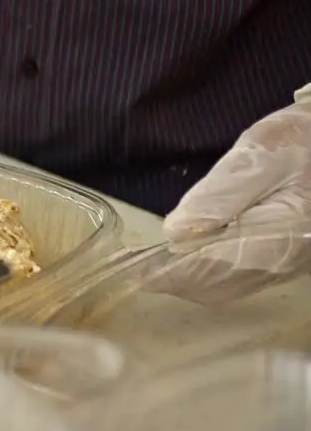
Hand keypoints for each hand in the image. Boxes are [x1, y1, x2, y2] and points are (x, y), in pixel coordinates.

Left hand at [153, 100, 310, 303]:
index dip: (171, 273)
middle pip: (214, 287)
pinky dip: (205, 274)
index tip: (137, 269)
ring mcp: (282, 266)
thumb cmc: (300, 143)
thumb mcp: (259, 155)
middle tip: (138, 265)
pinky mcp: (280, 261)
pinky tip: (187, 257)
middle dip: (174, 280)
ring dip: (186, 279)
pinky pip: (235, 279)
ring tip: (155, 263)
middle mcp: (281, 263)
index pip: (212, 270)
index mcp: (278, 238)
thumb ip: (219, 195)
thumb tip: (175, 231)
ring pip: (223, 287)